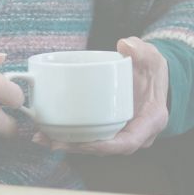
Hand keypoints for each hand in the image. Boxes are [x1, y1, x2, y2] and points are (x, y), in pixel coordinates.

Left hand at [35, 37, 168, 154]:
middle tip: (52, 142)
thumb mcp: (152, 57)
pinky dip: (69, 136)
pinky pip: (89, 136)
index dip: (106, 146)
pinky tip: (46, 132)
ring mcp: (121, 132)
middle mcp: (136, 133)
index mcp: (150, 121)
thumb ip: (142, 50)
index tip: (84, 144)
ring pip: (94, 145)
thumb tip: (125, 46)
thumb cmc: (151, 69)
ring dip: (68, 145)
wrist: (150, 76)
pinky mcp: (107, 127)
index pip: (128, 142)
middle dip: (78, 148)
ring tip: (42, 138)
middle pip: (105, 148)